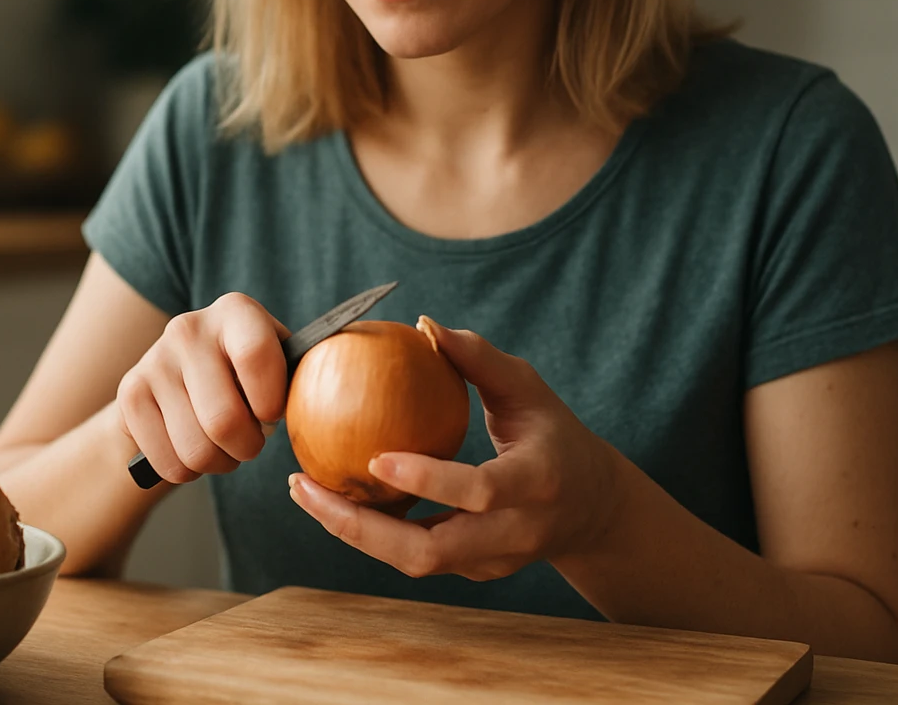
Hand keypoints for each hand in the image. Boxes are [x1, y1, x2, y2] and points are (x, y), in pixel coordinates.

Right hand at [116, 292, 289, 484]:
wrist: (179, 378)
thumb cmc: (249, 374)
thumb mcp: (279, 360)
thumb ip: (304, 373)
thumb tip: (334, 392)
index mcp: (236, 311)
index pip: (256, 356)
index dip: (270, 401)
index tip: (272, 415)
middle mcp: (188, 329)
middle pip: (223, 420)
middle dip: (247, 447)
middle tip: (251, 442)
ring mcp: (154, 360)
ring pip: (196, 449)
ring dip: (219, 463)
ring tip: (225, 448)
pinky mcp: (130, 394)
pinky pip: (168, 461)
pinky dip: (188, 471)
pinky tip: (194, 449)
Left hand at [288, 317, 628, 580]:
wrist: (593, 510)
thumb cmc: (554, 433)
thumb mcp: (529, 388)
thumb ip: (479, 358)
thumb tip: (424, 325)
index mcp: (537, 483)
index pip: (480, 491)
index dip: (429, 480)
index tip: (376, 457)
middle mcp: (515, 533)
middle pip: (430, 552)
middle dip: (359, 528)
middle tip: (305, 486)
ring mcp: (492, 562)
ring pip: (414, 563)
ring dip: (353, 532)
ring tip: (304, 491)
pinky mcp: (473, 572)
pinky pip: (415, 556)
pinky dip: (370, 532)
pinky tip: (331, 497)